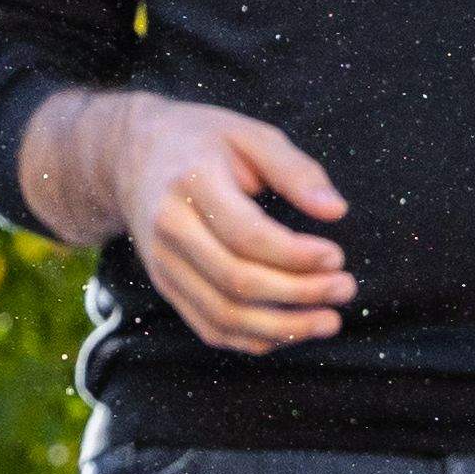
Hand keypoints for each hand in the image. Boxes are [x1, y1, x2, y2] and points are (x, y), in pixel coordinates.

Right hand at [82, 94, 354, 356]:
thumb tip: (336, 210)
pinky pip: (212, 329)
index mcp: (190, 184)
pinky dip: (256, 339)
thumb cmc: (200, 141)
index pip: (246, 235)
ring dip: (284, 328)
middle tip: (345, 288)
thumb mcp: (248, 134)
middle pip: (237, 282)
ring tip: (329, 320)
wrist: (129, 156)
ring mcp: (163, 265)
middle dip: (300, 294)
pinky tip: (293, 330)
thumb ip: (294, 169)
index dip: (297, 255)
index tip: (337, 257)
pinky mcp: (166, 287)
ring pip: (224, 316)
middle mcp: (170, 230)